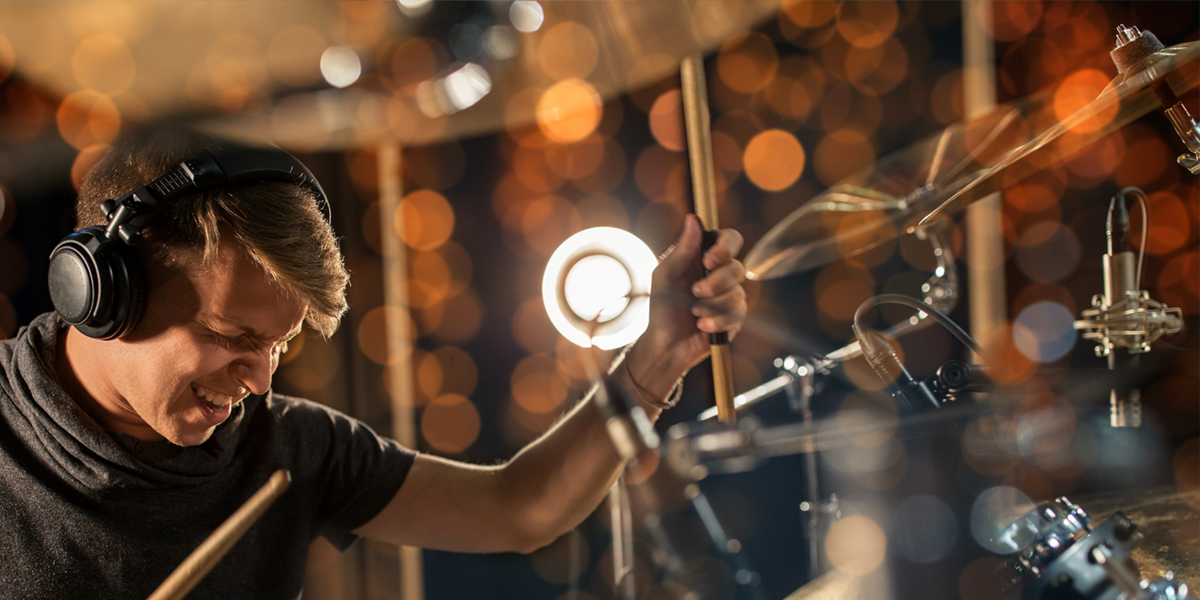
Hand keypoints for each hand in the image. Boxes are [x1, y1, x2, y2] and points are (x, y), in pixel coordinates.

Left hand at [626, 214, 746, 397]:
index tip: (709, 260)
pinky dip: (716, 321)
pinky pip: (738, 315)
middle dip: (716, 283)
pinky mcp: (735, 318)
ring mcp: (730, 296)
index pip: (730, 240)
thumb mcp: (666, 275)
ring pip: (738, 293)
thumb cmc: (662, 306)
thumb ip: (682, 249)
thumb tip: (693, 219)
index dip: (726, 247)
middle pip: (738, 267)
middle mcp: (721, 274)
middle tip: (695, 292)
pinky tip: (702, 326)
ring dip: (712, 305)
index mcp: (705, 258)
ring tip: (694, 313)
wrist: (666, 344)